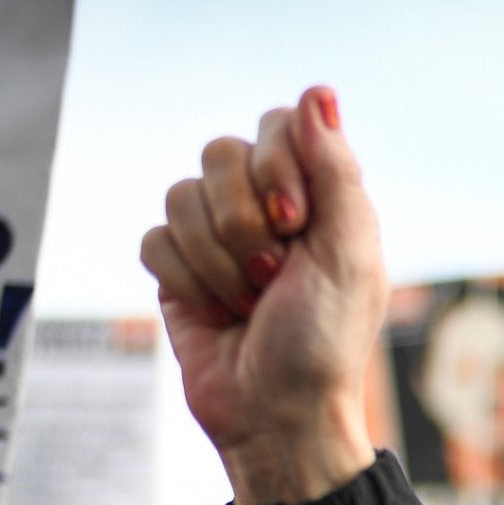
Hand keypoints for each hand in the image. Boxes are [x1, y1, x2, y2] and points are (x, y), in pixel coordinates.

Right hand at [140, 87, 386, 504]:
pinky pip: (154, 239)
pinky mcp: (179, 267)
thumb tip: (317, 91)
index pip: (277, 125)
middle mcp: (268, 207)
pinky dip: (187, 281)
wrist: (276, 413)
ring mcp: (220, 236)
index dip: (278, 167)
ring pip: (181, 196)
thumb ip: (335, 170)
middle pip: (221, 154)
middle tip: (275, 275)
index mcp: (321, 197)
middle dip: (245, 222)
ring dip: (219, 261)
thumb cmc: (324, 341)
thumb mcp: (348, 254)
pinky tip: (218, 313)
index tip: (297, 221)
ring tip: (251, 302)